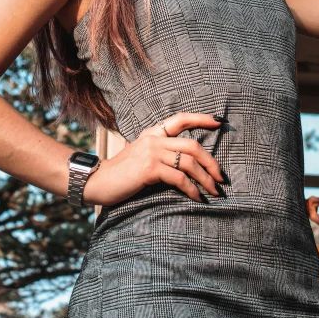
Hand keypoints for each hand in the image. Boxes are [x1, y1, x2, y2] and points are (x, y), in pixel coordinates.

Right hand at [82, 112, 224, 206]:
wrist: (97, 181)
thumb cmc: (121, 174)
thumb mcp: (141, 157)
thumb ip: (160, 154)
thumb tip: (187, 164)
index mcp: (152, 133)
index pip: (180, 119)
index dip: (201, 119)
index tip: (219, 122)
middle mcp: (153, 139)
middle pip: (191, 145)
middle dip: (211, 162)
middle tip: (221, 178)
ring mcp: (151, 152)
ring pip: (188, 162)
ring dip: (205, 179)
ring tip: (214, 192)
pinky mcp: (149, 168)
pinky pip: (179, 178)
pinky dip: (192, 189)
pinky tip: (197, 198)